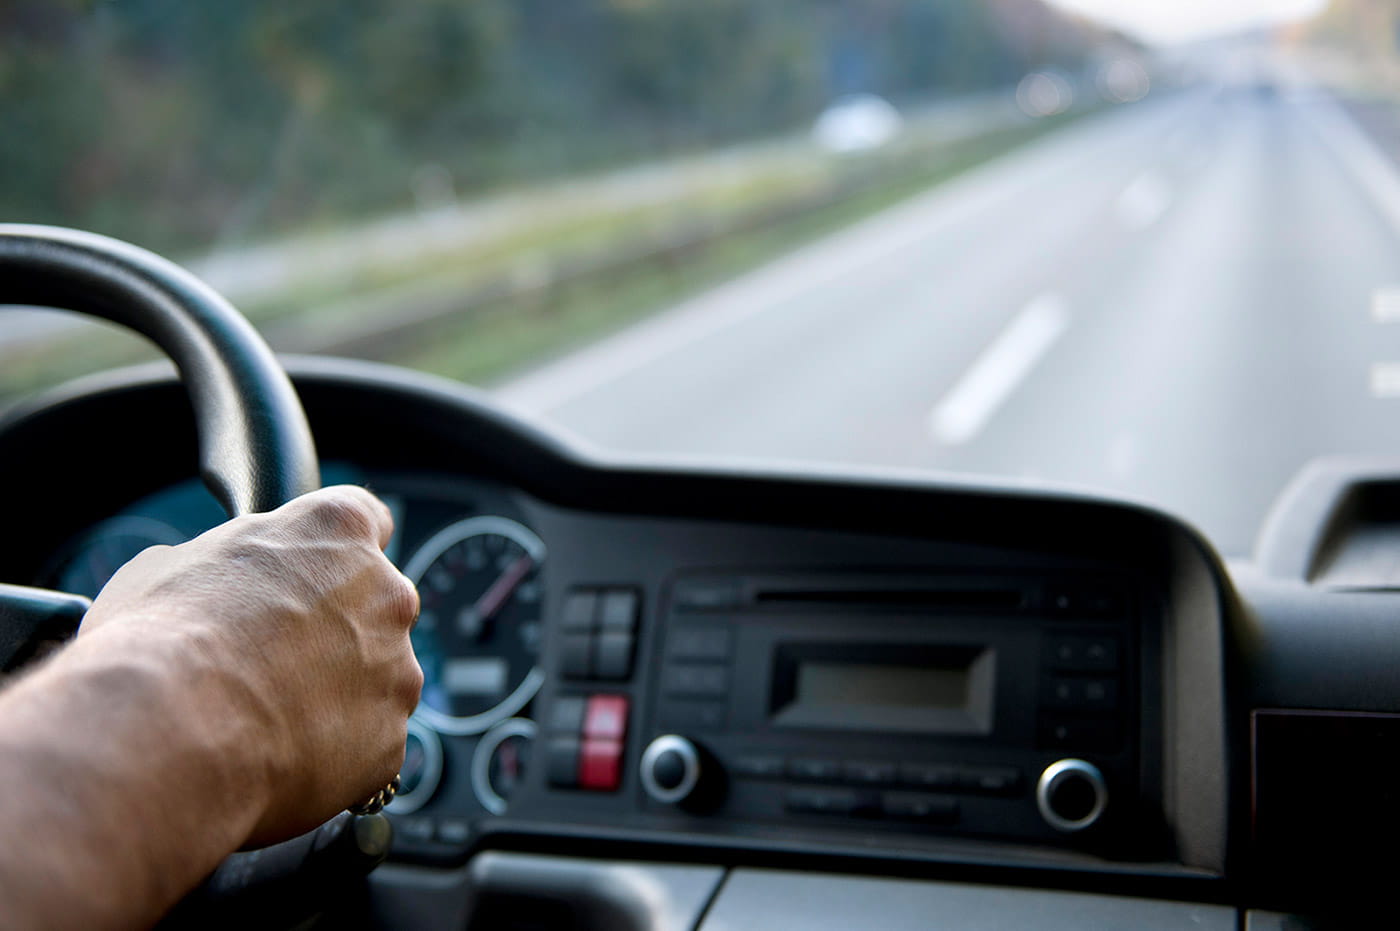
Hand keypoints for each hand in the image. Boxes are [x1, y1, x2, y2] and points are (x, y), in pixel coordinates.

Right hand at [79, 485, 421, 845]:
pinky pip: (367, 743)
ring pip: (377, 681)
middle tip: (273, 660)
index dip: (335, 551)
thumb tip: (210, 581)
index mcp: (338, 532)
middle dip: (336, 630)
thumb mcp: (169, 566)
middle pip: (375, 607)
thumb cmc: (161, 640)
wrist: (170, 733)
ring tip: (265, 718)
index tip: (317, 572)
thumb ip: (223, 563)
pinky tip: (277, 758)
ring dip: (338, 695)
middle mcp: (386, 595)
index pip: (366, 520)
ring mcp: (397, 672)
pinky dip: (333, 753)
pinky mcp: (390, 742)